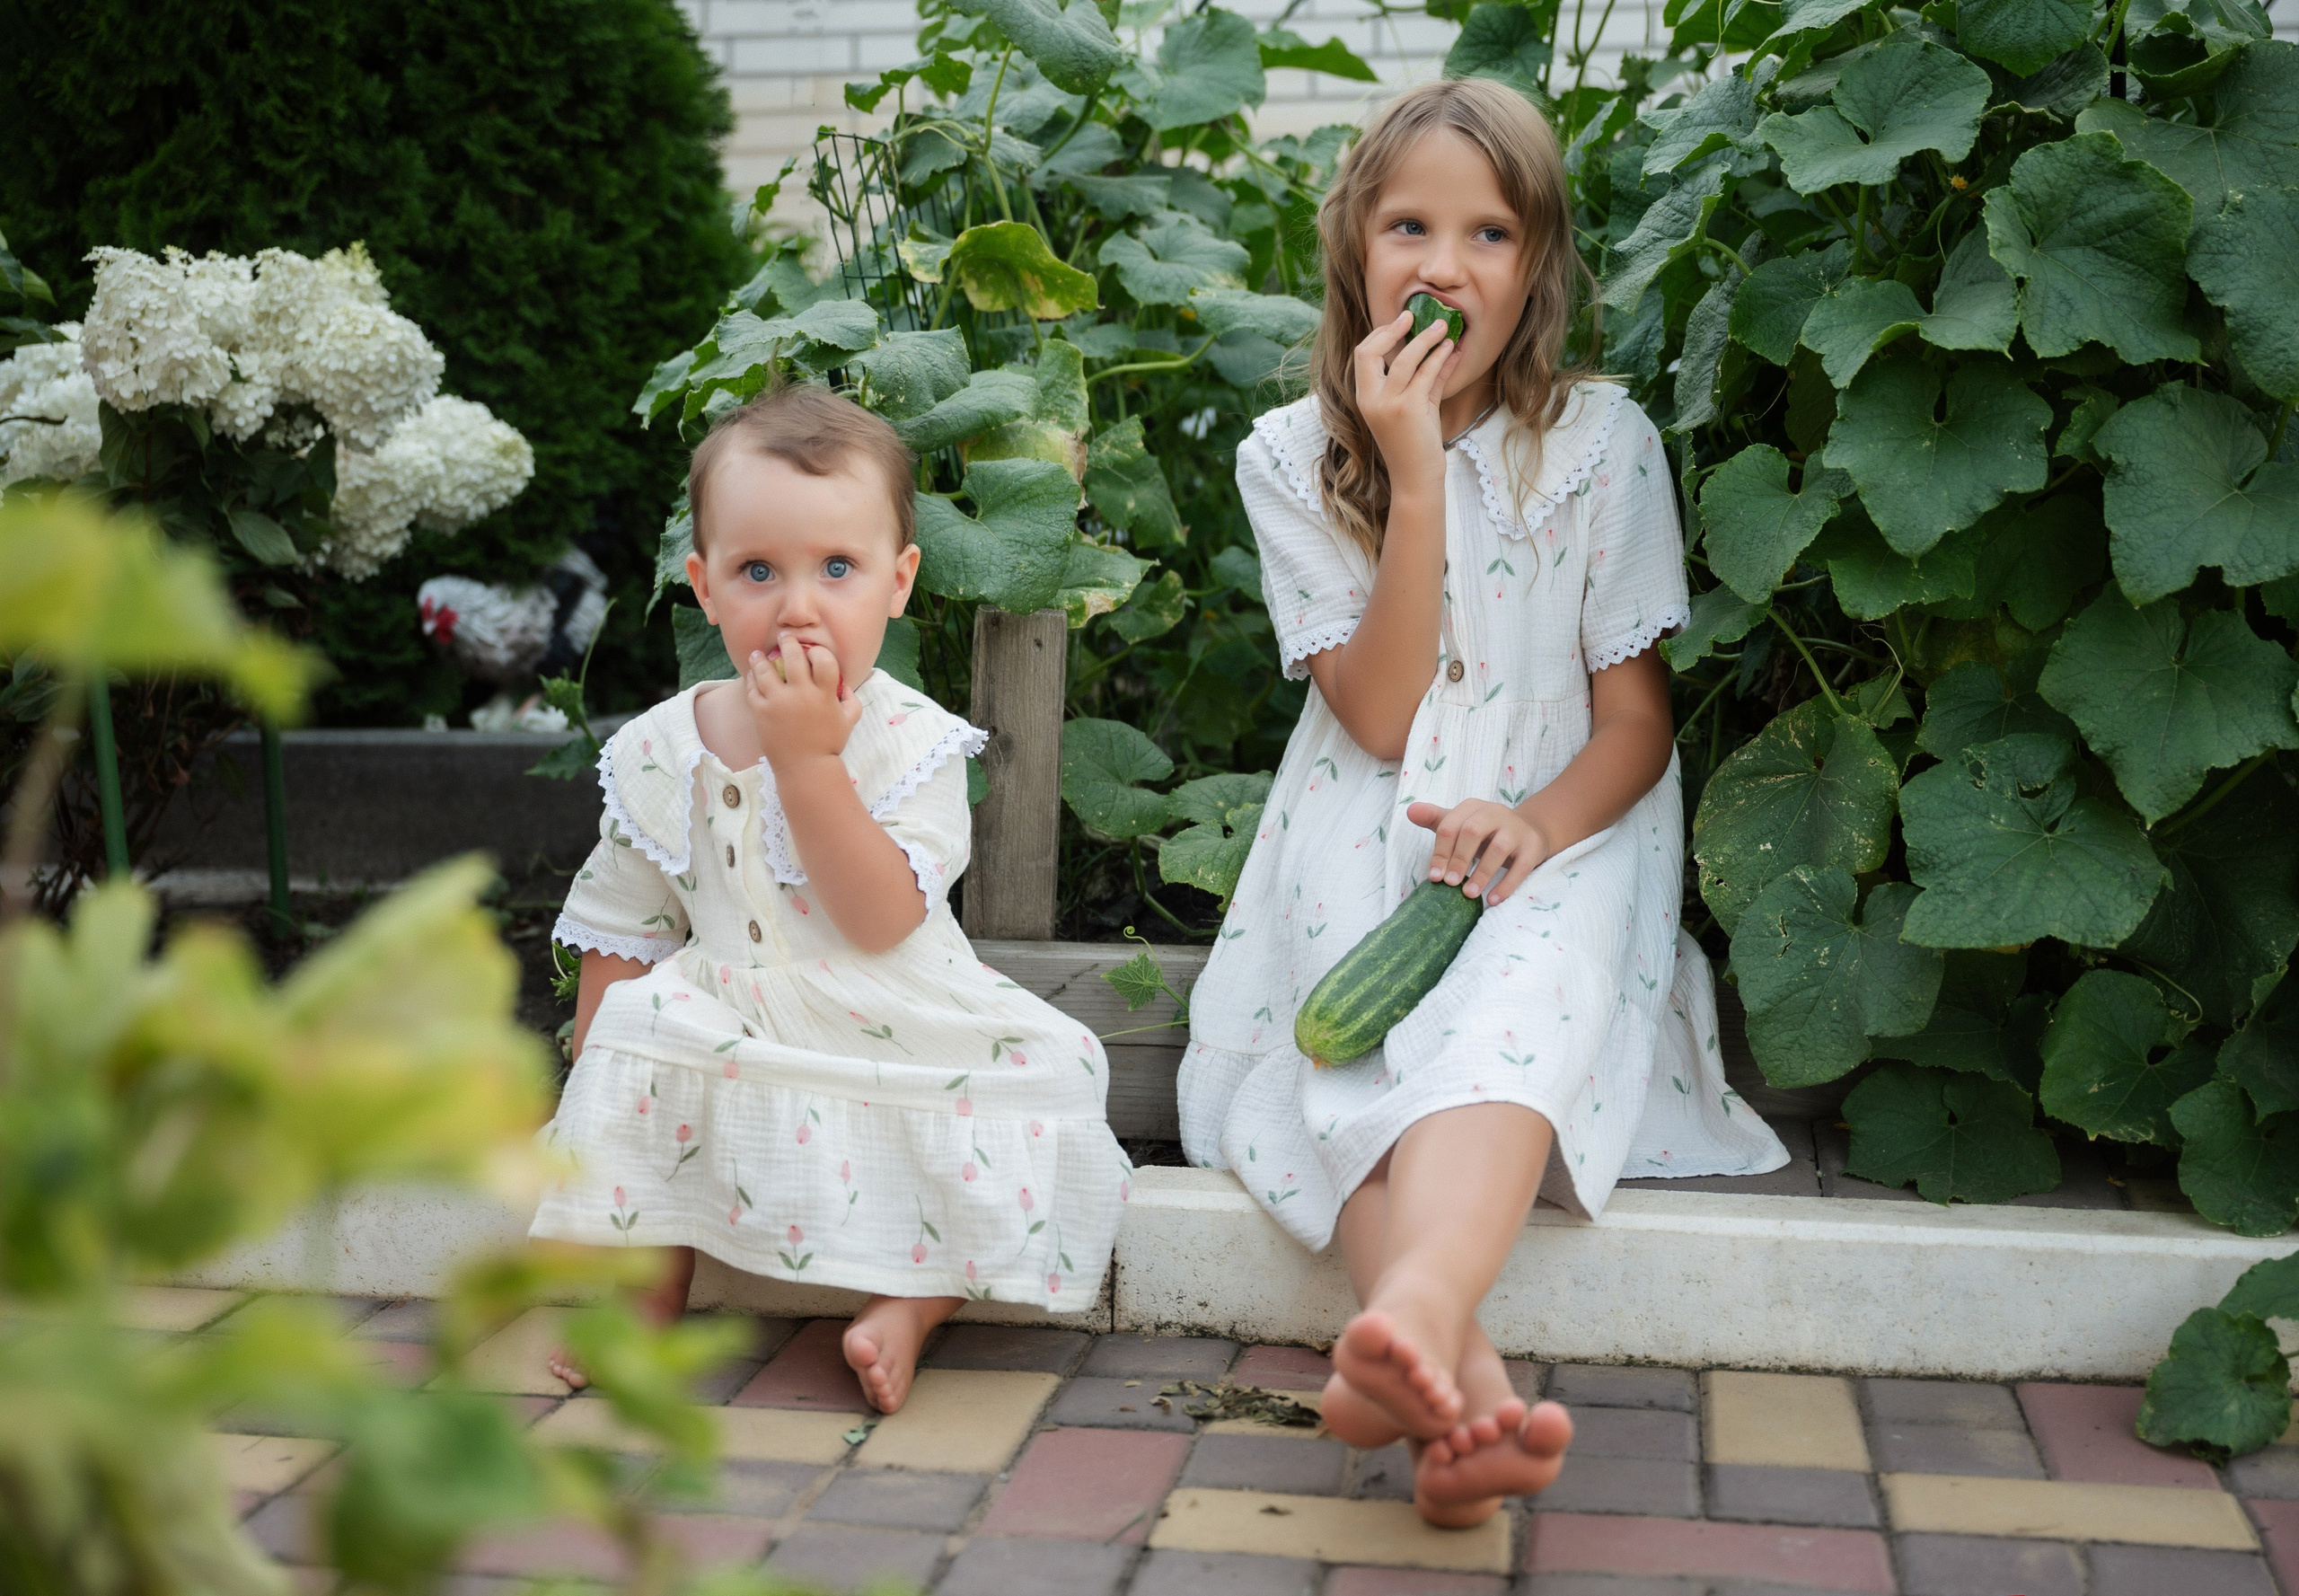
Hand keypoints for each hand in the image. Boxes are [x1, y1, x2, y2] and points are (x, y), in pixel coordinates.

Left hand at [747, 634, 860, 771]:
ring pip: (765, 669)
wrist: (805, 768)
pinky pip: (752, 688)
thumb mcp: (849, 721)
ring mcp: (779, 702)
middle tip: (784, 637)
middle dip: (787, 642)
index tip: (812, 652)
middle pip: (792, 657)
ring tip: (758, 654)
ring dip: (761, 658)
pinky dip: (751, 679)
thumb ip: (851, 700)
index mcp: (824, 695)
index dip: (818, 651)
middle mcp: (801, 694)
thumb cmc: (828, 744)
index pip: (823, 659)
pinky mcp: (761, 712)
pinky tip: (752, 675)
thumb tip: (844, 685)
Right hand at [1352, 309, 1456, 498]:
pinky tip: (1450, 349)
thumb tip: (1446, 348)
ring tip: (1444, 327)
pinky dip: (1439, 358)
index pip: (1363, 355)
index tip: (1402, 322)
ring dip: (1425, 339)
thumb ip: (1428, 378)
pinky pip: (1425, 374)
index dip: (1381, 334)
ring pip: (1403, 359)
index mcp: (1365, 397)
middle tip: (1415, 316)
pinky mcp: (1409, 409)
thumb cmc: (1415, 445)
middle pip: (1370, 352)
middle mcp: (1370, 400)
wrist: (1416, 479)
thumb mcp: (1418, 406)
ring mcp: (1388, 405)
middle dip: (1393, 329)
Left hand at [1407, 798, 1550, 904]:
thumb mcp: (1460, 824)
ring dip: (1482, 873)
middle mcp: (1495, 813)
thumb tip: (1410, 811)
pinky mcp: (1532, 846)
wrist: (1528, 832)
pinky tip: (1493, 900)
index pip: (1451, 826)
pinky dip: (1507, 885)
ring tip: (1469, 894)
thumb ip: (1436, 820)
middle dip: (1459, 859)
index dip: (1440, 852)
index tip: (1434, 877)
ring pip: (1498, 848)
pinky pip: (1521, 866)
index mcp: (1472, 807)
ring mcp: (1516, 829)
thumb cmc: (1486, 832)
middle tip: (1450, 884)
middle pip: (1473, 831)